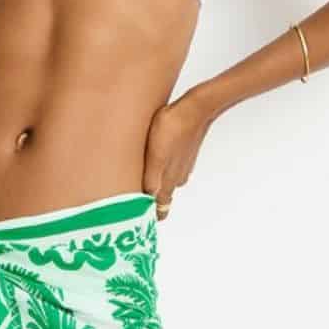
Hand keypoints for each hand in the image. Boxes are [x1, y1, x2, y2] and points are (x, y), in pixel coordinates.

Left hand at [141, 92, 213, 220]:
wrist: (196, 108)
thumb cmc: (172, 128)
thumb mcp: (156, 155)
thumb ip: (152, 179)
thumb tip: (147, 200)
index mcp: (168, 182)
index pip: (159, 210)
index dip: (148, 217)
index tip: (135, 220)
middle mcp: (177, 178)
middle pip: (161, 199)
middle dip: (149, 204)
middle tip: (131, 205)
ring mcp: (181, 166)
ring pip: (165, 184)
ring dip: (154, 188)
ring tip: (138, 184)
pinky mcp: (183, 154)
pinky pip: (169, 170)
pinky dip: (161, 173)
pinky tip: (152, 165)